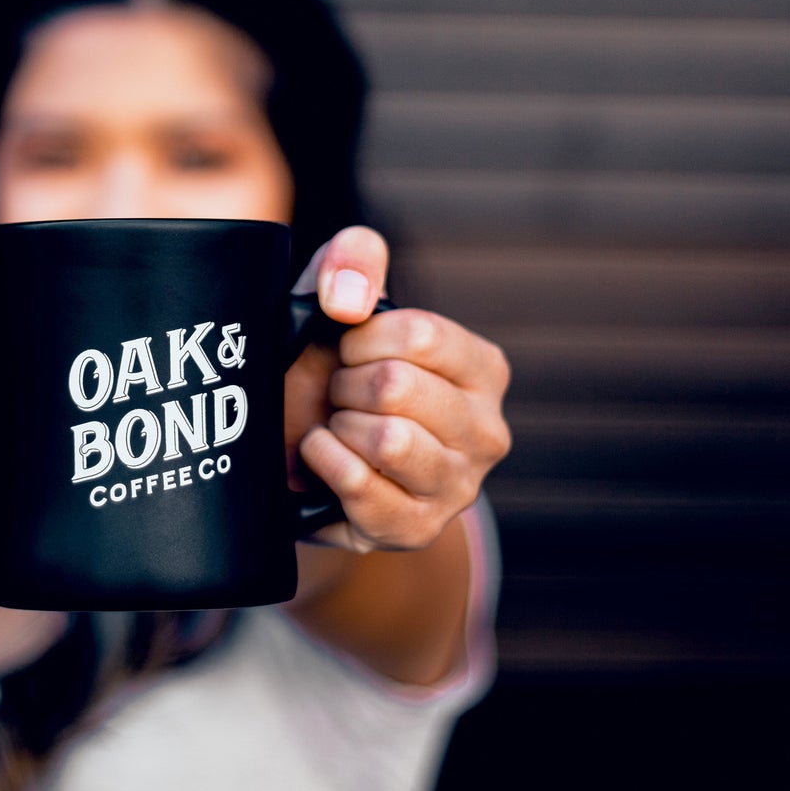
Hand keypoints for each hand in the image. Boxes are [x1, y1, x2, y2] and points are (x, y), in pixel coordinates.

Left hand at [284, 226, 510, 552]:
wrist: (302, 459)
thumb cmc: (330, 371)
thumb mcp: (339, 301)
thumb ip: (351, 261)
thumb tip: (347, 299)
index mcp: (483, 370)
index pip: (419, 334)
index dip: (360, 337)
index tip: (346, 348)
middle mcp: (487, 432)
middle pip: (397, 387)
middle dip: (345, 384)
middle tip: (338, 394)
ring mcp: (457, 487)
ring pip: (388, 440)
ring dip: (339, 426)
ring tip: (336, 426)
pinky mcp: (417, 529)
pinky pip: (361, 486)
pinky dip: (325, 462)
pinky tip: (322, 456)